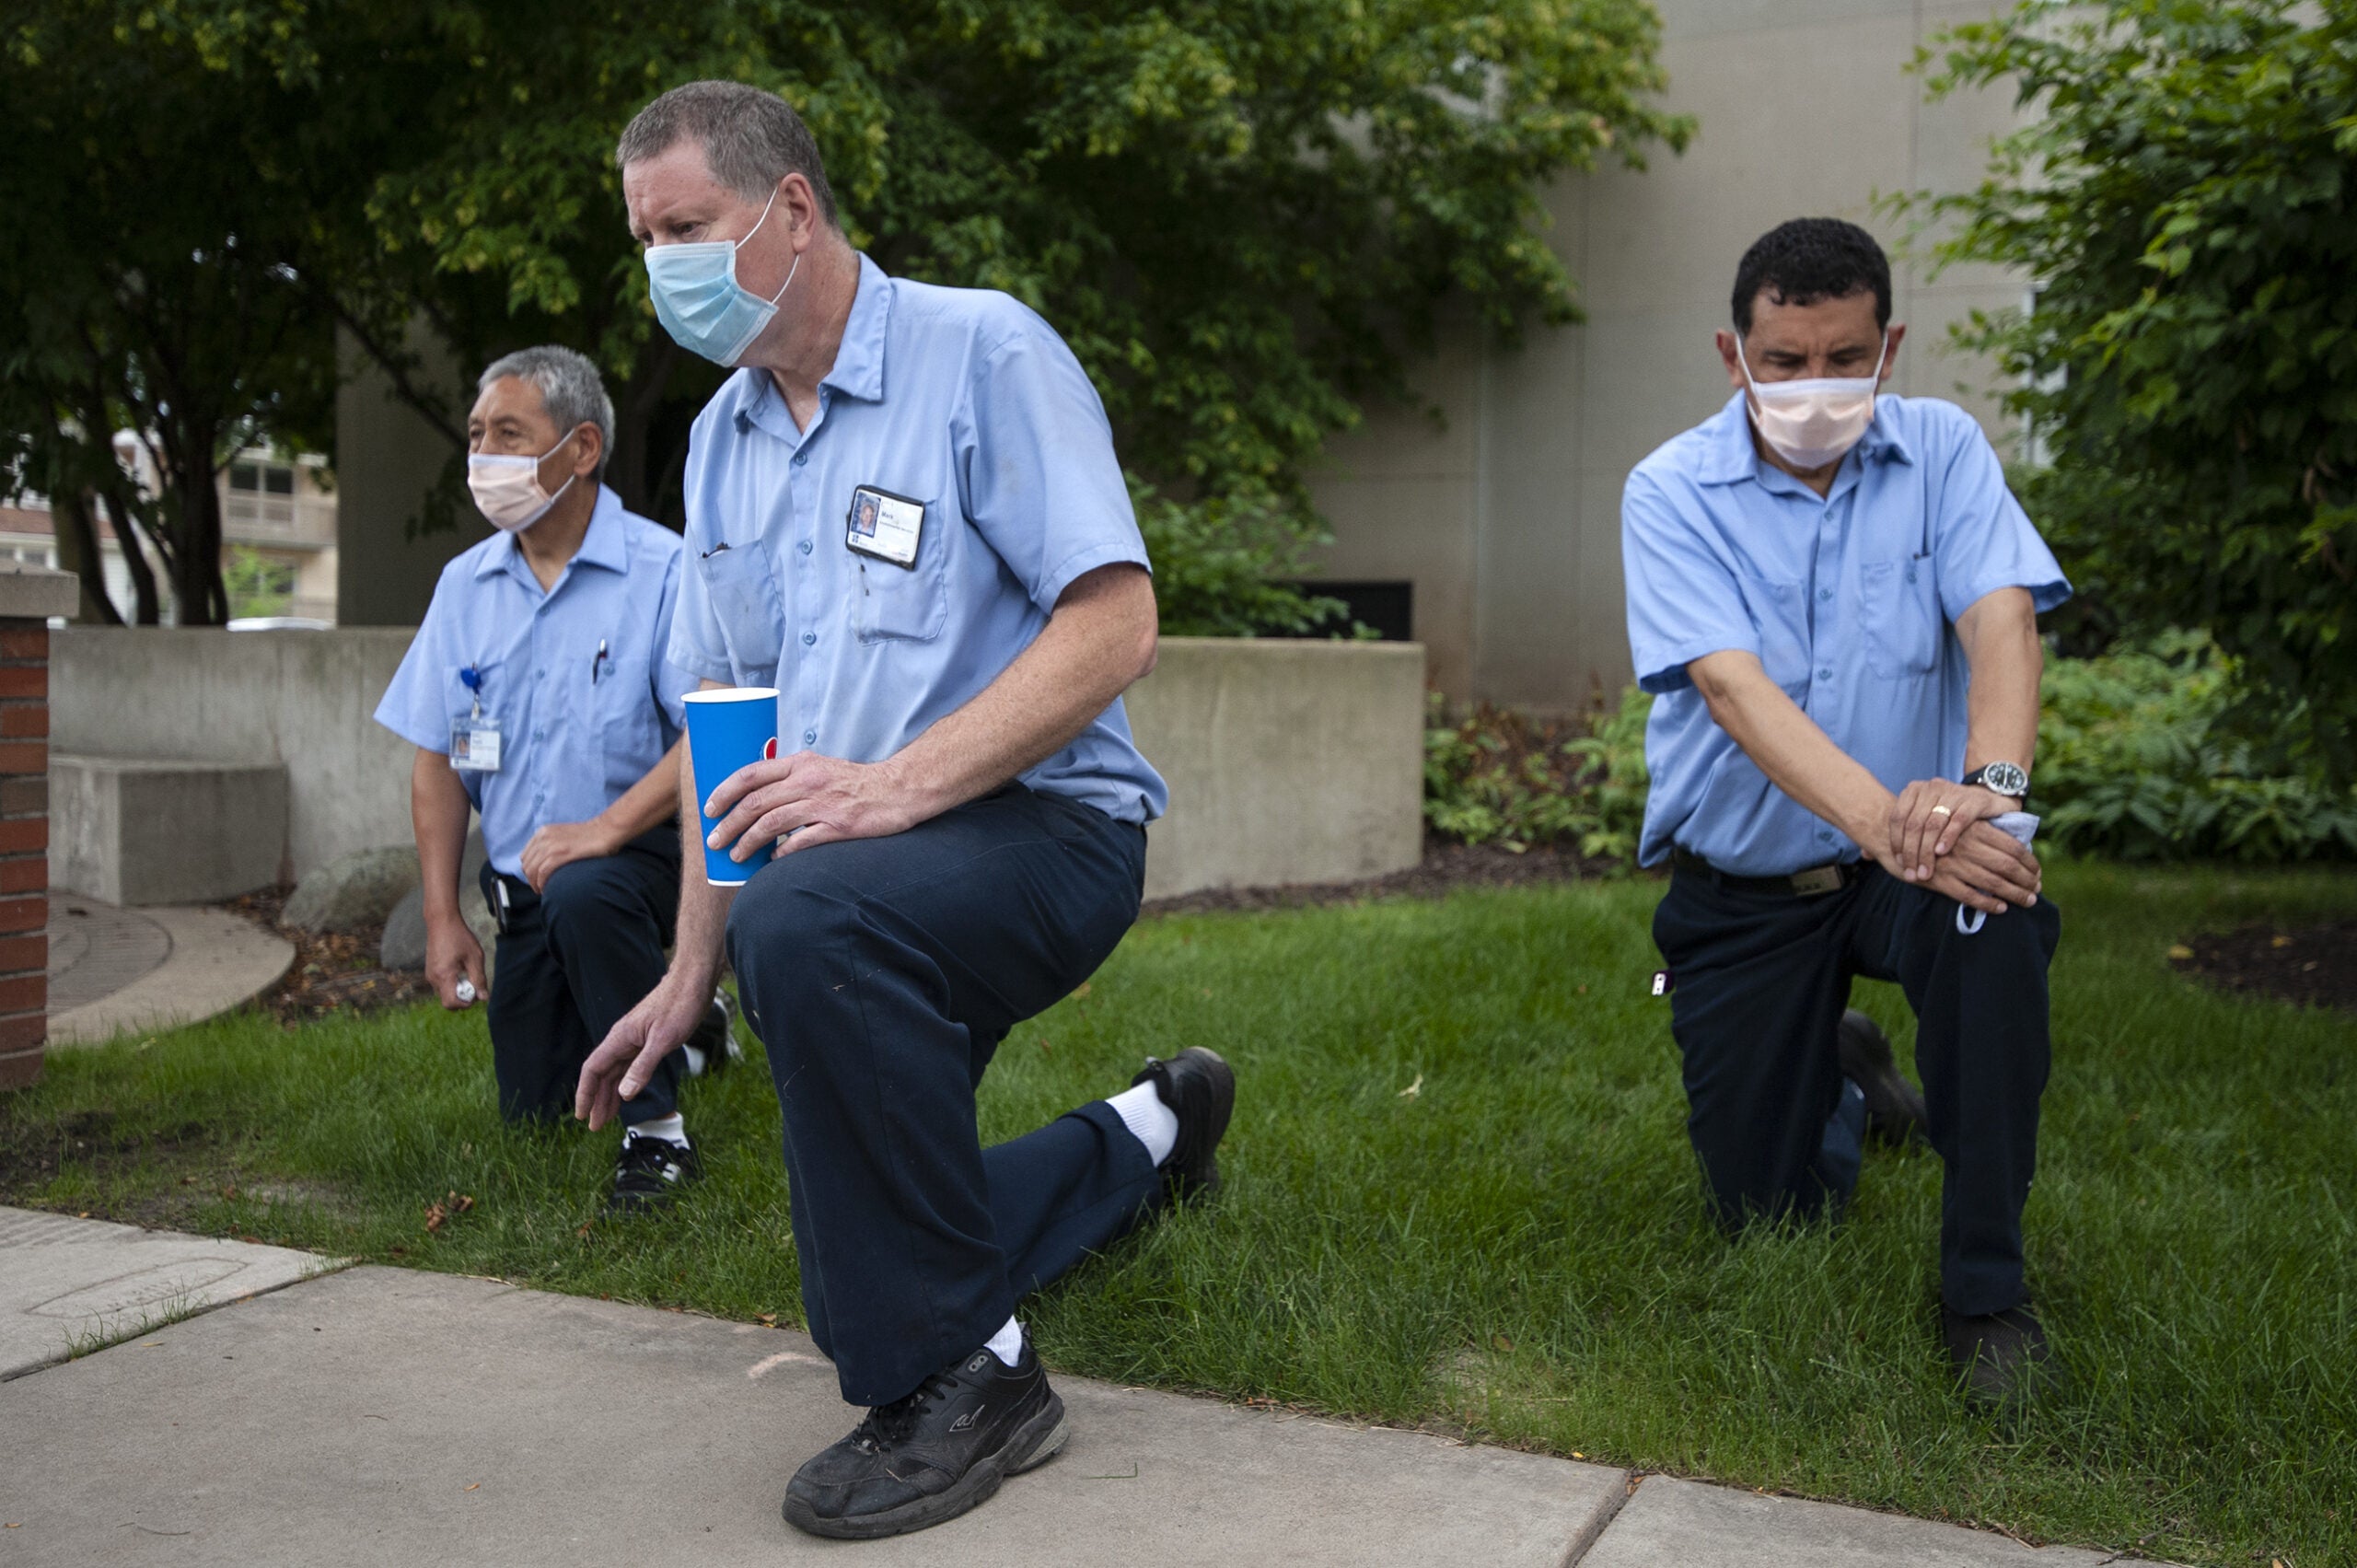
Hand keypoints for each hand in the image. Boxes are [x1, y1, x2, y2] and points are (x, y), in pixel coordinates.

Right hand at [423, 910, 487, 1009]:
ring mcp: (430, 975)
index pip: (451, 1003)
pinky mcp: (430, 971)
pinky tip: (459, 969)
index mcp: (444, 976)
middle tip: (474, 983)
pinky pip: (441, 985)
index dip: (466, 1004)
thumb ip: (479, 979)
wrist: (441, 922)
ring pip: (445, 993)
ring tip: (467, 973)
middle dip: (463, 997)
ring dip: (457, 990)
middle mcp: (433, 978)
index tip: (476, 994)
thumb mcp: (475, 958)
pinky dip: (452, 983)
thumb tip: (483, 997)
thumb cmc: (459, 937)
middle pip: (448, 1001)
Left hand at [519, 817, 622, 893]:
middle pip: (527, 865)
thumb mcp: (564, 835)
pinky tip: (547, 889)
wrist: (606, 830)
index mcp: (543, 832)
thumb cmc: (591, 836)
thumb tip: (545, 862)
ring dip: (535, 884)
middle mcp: (543, 837)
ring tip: (543, 891)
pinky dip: (542, 883)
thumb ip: (551, 844)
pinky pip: (542, 872)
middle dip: (531, 880)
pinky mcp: (560, 854)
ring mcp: (551, 845)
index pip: (525, 856)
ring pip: (532, 870)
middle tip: (540, 888)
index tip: (536, 880)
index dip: (529, 871)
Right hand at [575, 972, 711, 1129]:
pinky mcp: (647, 1039)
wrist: (693, 981)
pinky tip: (625, 1093)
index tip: (581, 1115)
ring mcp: (634, 1039)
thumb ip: (643, 1067)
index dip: (585, 1093)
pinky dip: (624, 1082)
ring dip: (609, 1094)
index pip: (593, 1069)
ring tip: (606, 1117)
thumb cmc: (680, 1005)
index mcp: (620, 1038)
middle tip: (595, 1127)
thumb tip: (624, 1094)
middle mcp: (622, 1039)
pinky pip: (629, 1065)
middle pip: (602, 1074)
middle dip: (596, 1100)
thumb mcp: (664, 1040)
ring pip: (615, 1071)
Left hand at [701, 751, 934, 862]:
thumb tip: (757, 799)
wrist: (897, 789)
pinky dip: (781, 852)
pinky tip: (772, 860)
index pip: (751, 774)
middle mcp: (808, 781)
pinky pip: (801, 842)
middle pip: (756, 802)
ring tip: (735, 856)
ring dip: (747, 842)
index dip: (724, 792)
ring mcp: (823, 804)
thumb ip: (791, 777)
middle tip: (714, 841)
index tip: (709, 808)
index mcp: (800, 763)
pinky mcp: (838, 826)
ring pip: (772, 824)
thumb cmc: (856, 782)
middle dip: (728, 824)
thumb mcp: (820, 767)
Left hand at [1888, 780, 2015, 883]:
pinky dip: (1948, 837)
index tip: (1898, 863)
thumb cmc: (1947, 813)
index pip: (1897, 817)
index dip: (1896, 842)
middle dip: (1911, 853)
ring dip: (1927, 851)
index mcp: (1914, 790)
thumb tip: (1865, 856)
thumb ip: (1897, 835)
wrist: (1984, 799)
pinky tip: (1942, 852)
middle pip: (1914, 823)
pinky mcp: (1973, 801)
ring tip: (1925, 871)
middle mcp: (1931, 787)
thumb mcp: (1921, 818)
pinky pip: (1958, 820)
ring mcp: (1952, 792)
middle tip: (1912, 874)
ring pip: (1933, 824)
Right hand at [1920, 818, 2041, 915]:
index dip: (2030, 862)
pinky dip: (1988, 904)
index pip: (2013, 847)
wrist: (1891, 834)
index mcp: (1975, 829)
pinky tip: (2001, 908)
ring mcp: (1952, 864)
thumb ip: (1983, 832)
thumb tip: (2015, 847)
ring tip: (2027, 901)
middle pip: (2008, 866)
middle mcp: (1966, 846)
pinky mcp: (1938, 880)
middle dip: (2026, 881)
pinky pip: (1969, 896)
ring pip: (1992, 882)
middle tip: (2036, 890)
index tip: (2038, 872)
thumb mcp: (1959, 823)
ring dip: (2014, 894)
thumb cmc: (1931, 831)